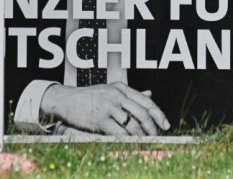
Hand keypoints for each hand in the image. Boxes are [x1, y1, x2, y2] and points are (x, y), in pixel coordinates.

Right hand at [40, 82, 169, 135]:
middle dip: (152, 128)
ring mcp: (108, 106)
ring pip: (132, 124)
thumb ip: (130, 94)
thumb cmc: (90, 96)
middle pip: (142, 113)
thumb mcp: (111, 90)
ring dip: (141, 136)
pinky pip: (119, 132)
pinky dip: (127, 140)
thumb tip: (150, 95)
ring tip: (145, 142)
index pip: (146, 102)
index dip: (158, 114)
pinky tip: (131, 144)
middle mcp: (117, 95)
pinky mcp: (100, 119)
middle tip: (156, 137)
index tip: (166, 125)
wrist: (66, 99)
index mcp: (121, 88)